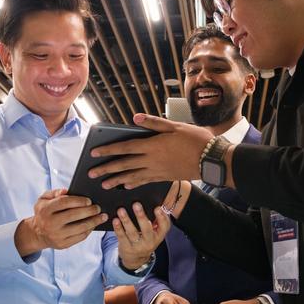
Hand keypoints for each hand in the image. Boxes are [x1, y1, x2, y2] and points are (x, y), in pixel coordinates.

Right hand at [15, 188, 106, 255]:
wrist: (37, 233)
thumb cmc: (44, 212)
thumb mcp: (44, 199)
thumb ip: (54, 192)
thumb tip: (66, 191)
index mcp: (45, 209)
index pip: (64, 202)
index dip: (78, 201)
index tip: (89, 200)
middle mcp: (50, 223)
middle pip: (74, 215)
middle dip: (89, 211)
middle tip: (98, 208)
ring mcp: (57, 235)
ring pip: (80, 228)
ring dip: (94, 221)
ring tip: (102, 216)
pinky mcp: (63, 244)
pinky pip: (80, 237)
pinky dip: (89, 230)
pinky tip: (94, 224)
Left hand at [88, 114, 213, 189]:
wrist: (211, 159)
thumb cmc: (195, 139)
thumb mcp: (174, 126)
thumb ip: (153, 123)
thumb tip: (135, 118)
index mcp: (152, 145)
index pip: (124, 148)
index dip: (108, 151)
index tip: (94, 154)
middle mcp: (151, 160)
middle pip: (124, 165)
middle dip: (106, 169)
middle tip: (92, 174)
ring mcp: (157, 171)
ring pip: (132, 177)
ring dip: (117, 180)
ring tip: (104, 184)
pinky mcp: (164, 178)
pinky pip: (144, 182)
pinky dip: (134, 184)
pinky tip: (126, 186)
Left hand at [115, 202, 170, 269]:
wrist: (136, 259)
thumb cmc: (146, 239)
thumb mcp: (154, 233)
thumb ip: (156, 221)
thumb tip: (156, 205)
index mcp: (159, 235)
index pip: (164, 226)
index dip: (162, 217)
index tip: (157, 208)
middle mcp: (150, 242)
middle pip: (146, 229)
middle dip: (141, 216)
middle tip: (136, 204)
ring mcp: (138, 246)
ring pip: (132, 232)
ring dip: (126, 220)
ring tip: (121, 210)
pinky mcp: (127, 248)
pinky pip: (122, 237)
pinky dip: (118, 228)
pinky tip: (115, 220)